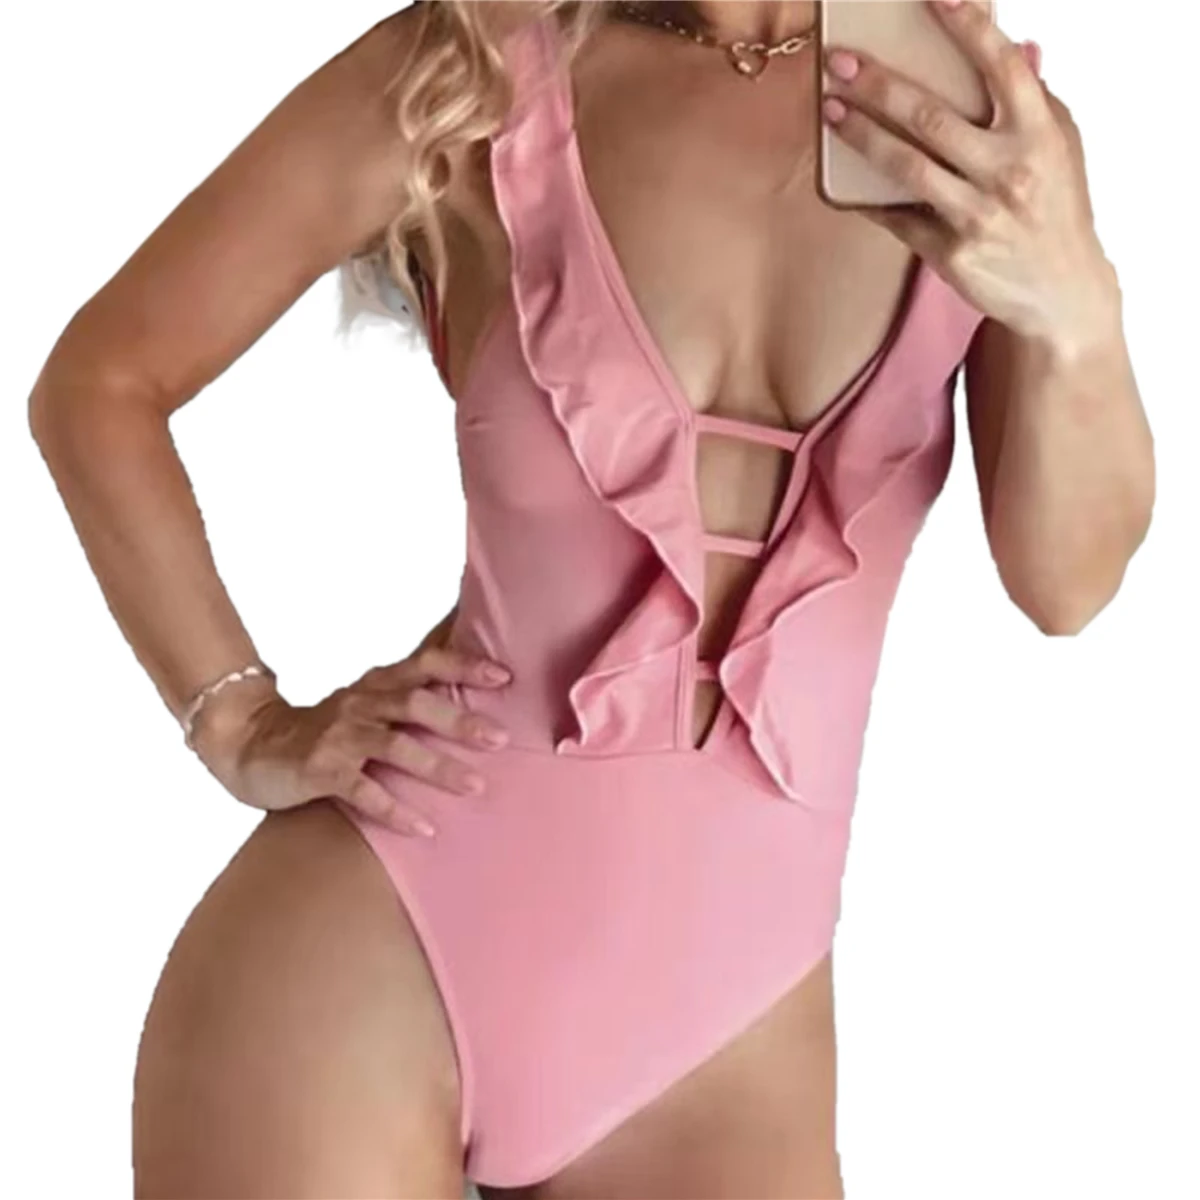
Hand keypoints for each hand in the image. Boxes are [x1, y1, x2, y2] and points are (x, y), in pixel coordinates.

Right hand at [192, 640, 512, 837]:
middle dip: (460, 720)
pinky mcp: (319, 771)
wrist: (251, 745)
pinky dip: (394, 809)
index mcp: (377, 684)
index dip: (464, 665)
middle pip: (416, 704)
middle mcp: (360, 704)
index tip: (505, 675)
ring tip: (476, 786)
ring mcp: (339, 737)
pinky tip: (423, 828)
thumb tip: (474, 698)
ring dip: (437, 766)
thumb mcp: (367, 703)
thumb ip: (411, 699)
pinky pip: (361, 791)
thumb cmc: (327, 729)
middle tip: (502, 739)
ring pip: (394, 746)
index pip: (425, 664)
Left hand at [820, 0, 1119, 357]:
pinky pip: (897, 218)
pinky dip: (866, 199)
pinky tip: (839, 181)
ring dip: (861, 135)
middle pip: (933, 117)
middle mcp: (1010, 171)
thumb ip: (1033, 96)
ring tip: (830, 110)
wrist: (1061, 291)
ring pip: (907, 167)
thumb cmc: (1054, 205)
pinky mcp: (951, 254)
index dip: (968, 25)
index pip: (1002, 66)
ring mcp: (978, 215)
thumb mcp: (1059, 145)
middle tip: (840, 61)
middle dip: (880, 84)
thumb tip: (1012, 42)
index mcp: (1040, 132)